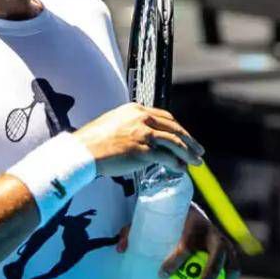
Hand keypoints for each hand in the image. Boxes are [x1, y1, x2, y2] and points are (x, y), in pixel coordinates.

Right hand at [72, 103, 203, 177]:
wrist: (81, 152)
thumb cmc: (93, 141)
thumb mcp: (113, 123)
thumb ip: (130, 125)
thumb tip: (142, 137)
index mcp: (136, 110)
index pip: (165, 117)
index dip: (178, 128)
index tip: (184, 136)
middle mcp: (142, 118)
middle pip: (174, 128)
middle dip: (189, 140)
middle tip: (199, 150)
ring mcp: (144, 134)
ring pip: (174, 142)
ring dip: (188, 153)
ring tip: (196, 161)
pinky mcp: (143, 150)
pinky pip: (166, 157)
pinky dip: (176, 163)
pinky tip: (181, 168)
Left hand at [116, 205, 239, 278]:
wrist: (185, 207)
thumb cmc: (165, 218)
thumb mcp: (148, 221)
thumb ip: (133, 232)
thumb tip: (121, 249)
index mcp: (191, 220)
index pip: (186, 243)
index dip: (176, 260)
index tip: (162, 274)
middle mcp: (209, 227)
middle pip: (217, 248)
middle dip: (212, 268)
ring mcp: (219, 235)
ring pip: (229, 255)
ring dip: (227, 274)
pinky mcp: (224, 244)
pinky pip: (232, 261)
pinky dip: (230, 276)